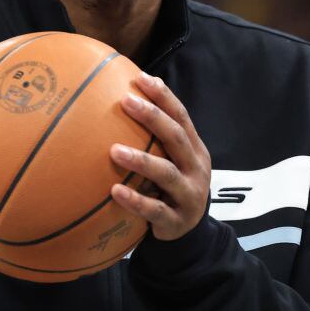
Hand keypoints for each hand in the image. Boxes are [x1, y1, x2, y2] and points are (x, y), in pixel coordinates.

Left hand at [109, 72, 211, 240]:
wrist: (190, 233)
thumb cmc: (172, 186)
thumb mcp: (172, 159)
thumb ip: (156, 137)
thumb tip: (121, 98)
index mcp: (194, 149)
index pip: (181, 116)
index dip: (163, 96)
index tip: (141, 78)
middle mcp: (195, 168)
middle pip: (176, 137)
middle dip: (153, 117)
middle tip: (125, 101)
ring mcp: (188, 194)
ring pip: (166, 173)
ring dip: (141, 160)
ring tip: (114, 150)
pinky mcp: (176, 220)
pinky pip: (155, 209)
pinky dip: (135, 200)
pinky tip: (114, 191)